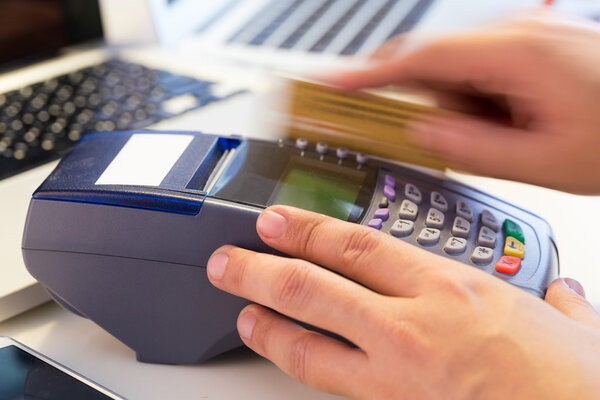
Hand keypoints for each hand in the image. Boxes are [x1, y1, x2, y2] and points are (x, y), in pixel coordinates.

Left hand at [207, 206, 599, 398]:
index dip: (307, 228)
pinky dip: (304, 369)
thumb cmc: (571, 383)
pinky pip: (333, 388)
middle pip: (315, 286)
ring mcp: (397, 376)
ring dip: (267, 325)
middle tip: (229, 259)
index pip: (357, 244)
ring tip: (242, 312)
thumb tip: (561, 292)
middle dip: (261, 269)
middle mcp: (414, 326)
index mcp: (450, 288)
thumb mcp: (568, 327)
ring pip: (311, 345)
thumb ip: (555, 300)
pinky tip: (288, 362)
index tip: (276, 220)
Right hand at [331, 10, 599, 193]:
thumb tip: (423, 134)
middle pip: (437, 65)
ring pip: (461, 72)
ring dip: (460, 108)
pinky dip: (481, 103)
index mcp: (516, 54)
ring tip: (503, 138)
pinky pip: (486, 74)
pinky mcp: (534, 52)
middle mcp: (519, 36)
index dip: (368, 74)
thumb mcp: (546, 160)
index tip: (331, 85)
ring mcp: (529, 40)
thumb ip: (474, 148)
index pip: (420, 58)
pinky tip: (510, 126)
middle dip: (425, 103)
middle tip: (435, 137)